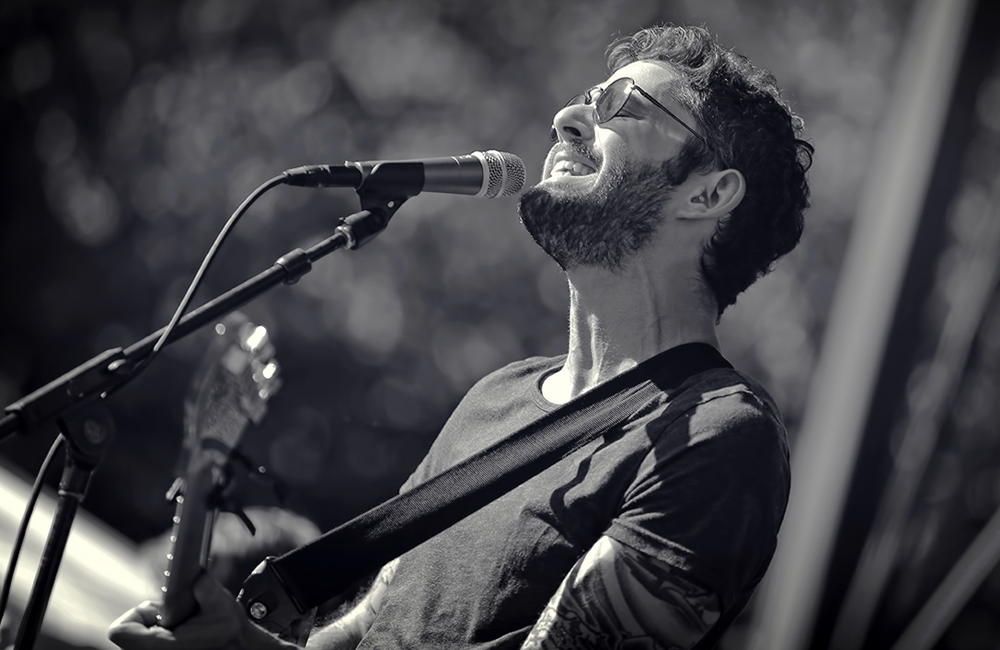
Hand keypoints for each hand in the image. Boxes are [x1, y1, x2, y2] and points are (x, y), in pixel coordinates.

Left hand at [108, 573, 274, 649]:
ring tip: (182, 627)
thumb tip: (195, 574)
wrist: (240, 649)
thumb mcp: (220, 604)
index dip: (136, 615)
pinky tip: (182, 633)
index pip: (120, 631)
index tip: (159, 612)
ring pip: (139, 638)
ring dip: (157, 627)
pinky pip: (147, 643)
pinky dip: (161, 634)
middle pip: (131, 631)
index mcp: (162, 647)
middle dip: (151, 619)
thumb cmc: (228, 633)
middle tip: (177, 618)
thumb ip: (204, 587)